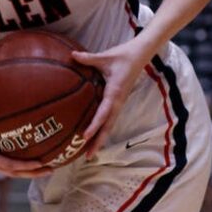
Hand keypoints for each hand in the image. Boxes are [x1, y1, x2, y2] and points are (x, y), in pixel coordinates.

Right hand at [0, 106, 52, 177]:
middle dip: (34, 173)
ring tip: (46, 166)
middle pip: (15, 173)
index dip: (25, 166)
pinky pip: (7, 165)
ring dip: (29, 171)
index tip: (40, 163)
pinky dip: (20, 164)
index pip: (9, 165)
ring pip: (12, 172)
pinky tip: (29, 157)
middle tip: (52, 168)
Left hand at [72, 39, 148, 158]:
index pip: (103, 112)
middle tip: (87, 156)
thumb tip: (72, 55)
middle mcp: (118, 101)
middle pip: (108, 126)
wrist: (139, 55)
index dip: (94, 125)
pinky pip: (109, 118)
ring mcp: (119, 103)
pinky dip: (102, 129)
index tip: (84, 136)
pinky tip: (93, 135)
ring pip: (109, 125)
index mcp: (115, 92)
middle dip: (98, 141)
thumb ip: (88, 58)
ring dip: (100, 138)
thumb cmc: (122, 56)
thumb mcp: (105, 56)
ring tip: (89, 153)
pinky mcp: (118, 102)